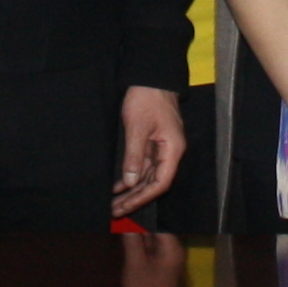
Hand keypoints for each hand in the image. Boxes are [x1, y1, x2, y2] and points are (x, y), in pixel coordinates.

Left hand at [111, 84, 185, 216]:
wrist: (150, 76)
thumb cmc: (147, 98)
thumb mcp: (137, 127)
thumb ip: (134, 156)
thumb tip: (130, 181)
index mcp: (172, 149)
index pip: (161, 182)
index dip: (143, 197)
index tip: (126, 206)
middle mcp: (170, 151)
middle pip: (154, 182)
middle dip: (135, 197)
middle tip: (115, 210)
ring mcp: (162, 147)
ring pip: (148, 175)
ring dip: (132, 189)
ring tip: (114, 202)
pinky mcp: (153, 142)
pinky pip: (143, 164)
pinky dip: (131, 175)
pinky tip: (119, 185)